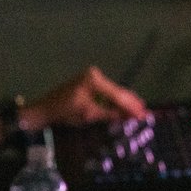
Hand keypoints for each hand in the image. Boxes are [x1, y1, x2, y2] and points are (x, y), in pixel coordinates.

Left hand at [25, 66, 146, 128]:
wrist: (45, 109)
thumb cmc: (65, 112)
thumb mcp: (90, 115)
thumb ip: (112, 114)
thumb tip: (132, 116)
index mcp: (94, 80)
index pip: (117, 95)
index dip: (131, 106)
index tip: (144, 114)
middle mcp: (94, 74)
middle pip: (117, 91)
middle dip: (131, 103)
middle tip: (146, 112)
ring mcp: (91, 77)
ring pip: (113, 92)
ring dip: (124, 102)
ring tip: (139, 111)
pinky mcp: (89, 82)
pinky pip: (106, 92)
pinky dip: (114, 100)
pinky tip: (125, 107)